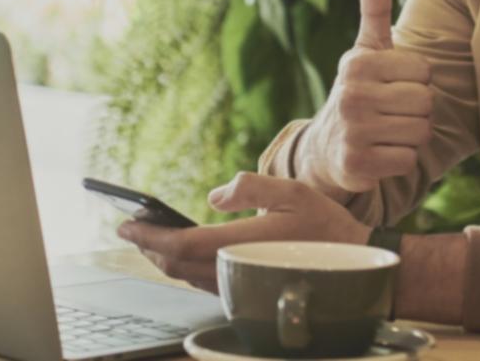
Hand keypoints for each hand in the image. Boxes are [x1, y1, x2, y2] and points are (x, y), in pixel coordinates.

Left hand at [116, 173, 370, 292]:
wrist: (354, 268)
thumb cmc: (326, 227)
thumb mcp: (293, 191)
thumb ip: (251, 187)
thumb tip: (214, 195)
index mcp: (241, 245)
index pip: (180, 244)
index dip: (148, 235)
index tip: (125, 223)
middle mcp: (235, 270)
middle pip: (176, 265)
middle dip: (149, 246)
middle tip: (131, 228)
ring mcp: (240, 285)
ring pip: (187, 277)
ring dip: (164, 258)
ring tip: (151, 238)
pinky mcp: (246, 292)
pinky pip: (203, 282)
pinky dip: (184, 268)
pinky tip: (183, 254)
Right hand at [298, 0, 433, 198]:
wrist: (325, 147)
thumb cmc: (360, 90)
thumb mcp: (365, 50)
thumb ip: (375, 9)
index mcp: (358, 63)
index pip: (424, 71)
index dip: (417, 81)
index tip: (393, 86)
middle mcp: (351, 95)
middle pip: (426, 102)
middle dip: (417, 110)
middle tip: (392, 112)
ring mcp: (352, 131)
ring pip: (421, 132)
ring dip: (411, 136)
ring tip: (388, 132)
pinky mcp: (356, 165)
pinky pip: (408, 160)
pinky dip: (400, 161)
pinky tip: (381, 153)